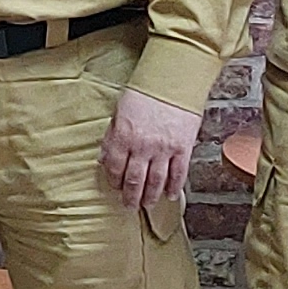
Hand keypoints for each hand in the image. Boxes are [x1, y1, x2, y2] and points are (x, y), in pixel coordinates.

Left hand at [100, 88, 199, 215]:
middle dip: (130, 196)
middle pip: (134, 180)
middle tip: (129, 206)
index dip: (114, 181)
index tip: (115, 187)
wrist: (172, 82)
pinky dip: (174, 187)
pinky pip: (178, 174)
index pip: (114, 168)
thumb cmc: (143, 94)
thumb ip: (112, 137)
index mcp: (123, 137)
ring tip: (146, 205)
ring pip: (155, 181)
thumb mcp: (118, 113)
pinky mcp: (183, 148)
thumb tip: (104, 158)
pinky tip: (170, 196)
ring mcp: (164, 149)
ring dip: (150, 196)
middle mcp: (142, 147)